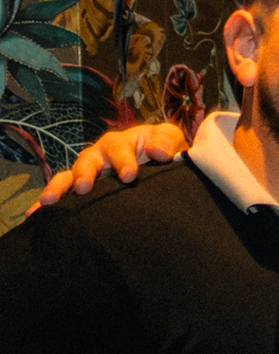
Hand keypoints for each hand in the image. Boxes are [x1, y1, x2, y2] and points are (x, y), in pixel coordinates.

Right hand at [41, 118, 188, 207]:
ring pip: (69, 177)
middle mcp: (98, 156)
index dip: (123, 161)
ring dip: (59, 188)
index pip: (119, 149)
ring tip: (49, 201)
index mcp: (120, 142)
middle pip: (87, 162)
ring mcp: (87, 172)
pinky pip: (63, 195)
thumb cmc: (162, 148)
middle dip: (84, 174)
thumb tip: (158, 152)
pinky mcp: (82, 188)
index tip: (129, 175)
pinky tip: (35, 216)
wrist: (158, 161)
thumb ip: (165, 141)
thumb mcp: (168, 137)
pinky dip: (48, 205)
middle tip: (84, 187)